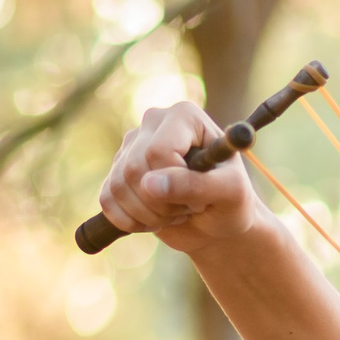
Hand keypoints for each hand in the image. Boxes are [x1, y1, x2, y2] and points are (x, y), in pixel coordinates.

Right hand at [95, 102, 260, 254]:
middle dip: (163, 203)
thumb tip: (150, 184)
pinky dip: (131, 221)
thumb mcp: (230, 193)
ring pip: (119, 186)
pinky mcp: (117, 172)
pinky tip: (155, 220)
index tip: (200, 196)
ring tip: (175, 213)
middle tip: (189, 208)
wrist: (218, 223)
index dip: (177, 183)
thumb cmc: (232, 202)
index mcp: (184, 116)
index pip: (159, 151)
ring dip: (148, 215)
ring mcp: (131, 146)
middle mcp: (153, 123)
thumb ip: (197, 184)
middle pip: (135, 169)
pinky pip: (107, 201)